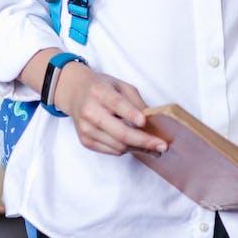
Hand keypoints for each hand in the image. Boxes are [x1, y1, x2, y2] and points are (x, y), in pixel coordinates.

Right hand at [54, 63, 168, 156]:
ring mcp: (86, 129)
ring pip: (118, 146)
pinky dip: (127, 150)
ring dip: (139, 148)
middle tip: (162, 146)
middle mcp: (90, 112)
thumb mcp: (121, 86)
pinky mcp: (85, 141)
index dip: (131, 114)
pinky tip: (137, 146)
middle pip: (120, 133)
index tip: (145, 122)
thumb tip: (153, 122)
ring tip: (154, 148)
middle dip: (144, 142)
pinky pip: (112, 151)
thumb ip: (136, 102)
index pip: (117, 104)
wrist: (75, 93)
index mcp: (99, 92)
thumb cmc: (102, 88)